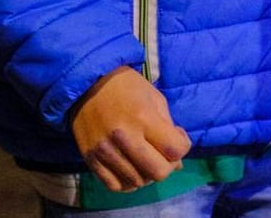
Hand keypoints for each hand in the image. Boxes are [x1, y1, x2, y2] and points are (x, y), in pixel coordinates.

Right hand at [70, 66, 191, 192]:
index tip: (177, 137)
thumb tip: (178, 164)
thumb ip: (169, 129)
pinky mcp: (90, 160)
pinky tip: (131, 169)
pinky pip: (115, 186)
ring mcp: (105, 151)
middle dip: (168, 165)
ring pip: (138, 182)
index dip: (183, 146)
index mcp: (143, 118)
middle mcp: (124, 138)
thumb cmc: (126, 86)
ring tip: (146, 158)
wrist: (87, 84)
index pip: (174, 150)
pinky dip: (128, 182)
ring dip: (148, 173)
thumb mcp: (155, 98)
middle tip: (163, 153)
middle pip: (158, 172)